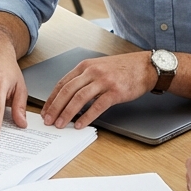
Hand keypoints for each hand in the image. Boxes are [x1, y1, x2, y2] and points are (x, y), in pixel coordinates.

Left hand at [40, 52, 154, 128]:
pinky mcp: (115, 92)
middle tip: (48, 120)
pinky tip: (80, 124)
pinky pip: (97, 106)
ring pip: (79, 98)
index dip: (52, 98)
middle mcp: (92, 72)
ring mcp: (103, 81)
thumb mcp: (99, 67)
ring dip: (67, 113)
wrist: (145, 67)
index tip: (45, 110)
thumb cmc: (123, 68)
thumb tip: (69, 97)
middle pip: (67, 91)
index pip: (62, 83)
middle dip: (55, 107)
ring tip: (60, 124)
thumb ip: (84, 78)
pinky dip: (86, 116)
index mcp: (85, 66)